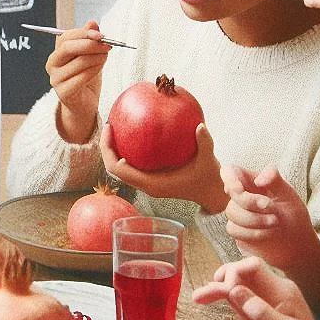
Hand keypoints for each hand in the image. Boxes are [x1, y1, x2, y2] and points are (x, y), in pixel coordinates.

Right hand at [45, 20, 109, 143]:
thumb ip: (89, 39)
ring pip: (79, 62)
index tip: (101, 35)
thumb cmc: (86, 78)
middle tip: (107, 45)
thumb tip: (92, 22)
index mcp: (57, 53)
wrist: (84, 105)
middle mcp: (52, 65)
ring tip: (106, 57)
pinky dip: (94, 71)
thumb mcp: (90, 56)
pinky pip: (82, 77)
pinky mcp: (64, 92)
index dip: (83, 33)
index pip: (65, 37)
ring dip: (97, 58)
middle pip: (69, 48)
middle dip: (90, 44)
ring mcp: (56, 79)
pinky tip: (99, 70)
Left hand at [102, 121, 226, 212]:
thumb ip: (204, 143)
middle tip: (109, 126)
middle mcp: (146, 186)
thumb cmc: (209, 179)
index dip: (108, 150)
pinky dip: (126, 153)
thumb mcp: (208, 161)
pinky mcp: (151, 180)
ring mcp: (147, 184)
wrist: (212, 194)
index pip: (119, 170)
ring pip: (121, 170)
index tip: (110, 130)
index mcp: (153, 184)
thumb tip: (199, 125)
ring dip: (114, 151)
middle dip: (106, 148)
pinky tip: (131, 135)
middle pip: (114, 169)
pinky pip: (131, 167)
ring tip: (114, 129)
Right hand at [192, 257, 319, 319]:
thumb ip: (261, 312)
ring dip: (219, 288)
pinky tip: (214, 302)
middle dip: (220, 279)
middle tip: (202, 296)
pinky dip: (226, 297)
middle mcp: (271, 286)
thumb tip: (234, 291)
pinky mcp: (260, 301)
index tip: (225, 291)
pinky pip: (239, 293)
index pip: (252, 266)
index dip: (234, 272)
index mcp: (280, 289)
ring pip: (237, 281)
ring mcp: (265, 293)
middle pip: (240, 270)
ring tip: (200, 298)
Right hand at [222, 165, 319, 270]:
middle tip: (271, 208)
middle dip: (250, 202)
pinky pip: (233, 229)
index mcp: (252, 182)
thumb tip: (259, 178)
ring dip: (254, 219)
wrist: (297, 246)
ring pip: (231, 212)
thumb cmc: (294, 217)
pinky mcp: (237, 230)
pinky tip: (266, 233)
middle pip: (231, 193)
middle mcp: (242, 196)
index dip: (229, 179)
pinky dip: (251, 232)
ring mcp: (238, 214)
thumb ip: (274, 179)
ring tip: (275, 222)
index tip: (240, 190)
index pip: (230, 171)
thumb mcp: (288, 195)